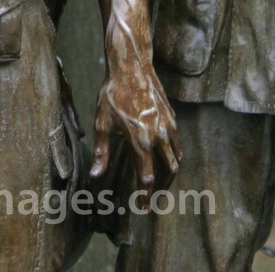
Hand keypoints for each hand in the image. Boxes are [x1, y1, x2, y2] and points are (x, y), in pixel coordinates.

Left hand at [91, 61, 178, 197]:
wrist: (132, 67)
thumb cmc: (113, 94)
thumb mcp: (102, 123)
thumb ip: (101, 152)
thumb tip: (97, 175)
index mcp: (140, 141)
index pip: (146, 177)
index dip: (145, 196)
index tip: (143, 208)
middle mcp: (158, 136)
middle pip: (166, 172)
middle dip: (161, 189)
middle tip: (153, 200)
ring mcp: (168, 127)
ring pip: (176, 159)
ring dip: (170, 175)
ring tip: (161, 185)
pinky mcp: (172, 118)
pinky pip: (178, 144)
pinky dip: (175, 156)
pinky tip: (169, 160)